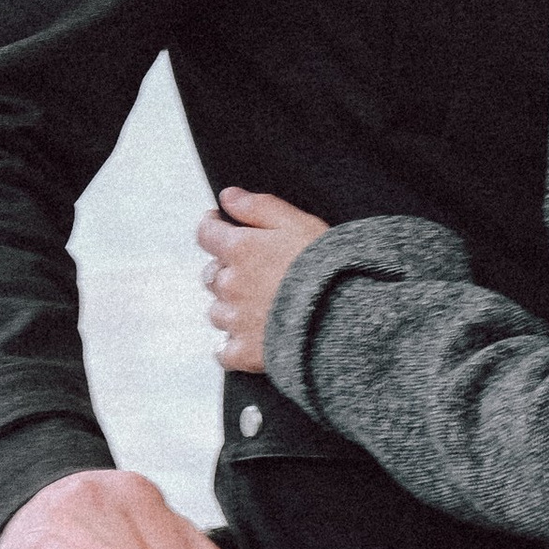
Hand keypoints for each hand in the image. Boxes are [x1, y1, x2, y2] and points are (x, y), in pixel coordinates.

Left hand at [200, 186, 329, 374]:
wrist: (343, 314)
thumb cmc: (325, 265)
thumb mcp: (296, 222)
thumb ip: (257, 207)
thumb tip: (228, 196)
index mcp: (240, 249)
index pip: (206, 233)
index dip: (212, 227)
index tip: (218, 225)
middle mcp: (230, 285)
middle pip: (212, 275)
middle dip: (228, 271)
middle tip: (258, 272)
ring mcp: (236, 321)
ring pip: (218, 312)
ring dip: (232, 308)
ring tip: (264, 306)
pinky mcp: (245, 352)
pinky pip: (224, 351)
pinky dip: (232, 346)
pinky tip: (253, 338)